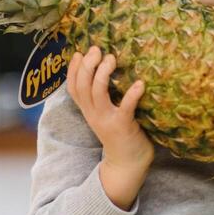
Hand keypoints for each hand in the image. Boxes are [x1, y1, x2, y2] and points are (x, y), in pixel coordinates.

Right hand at [67, 46, 150, 209]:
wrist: (127, 164)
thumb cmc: (122, 136)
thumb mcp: (106, 116)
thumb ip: (103, 100)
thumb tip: (107, 75)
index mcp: (88, 111)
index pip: (73, 88)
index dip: (73, 70)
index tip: (79, 52)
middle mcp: (94, 114)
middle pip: (82, 87)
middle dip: (87, 65)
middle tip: (97, 50)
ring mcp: (107, 120)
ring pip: (97, 93)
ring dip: (103, 74)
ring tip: (112, 59)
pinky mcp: (123, 126)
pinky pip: (125, 108)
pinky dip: (132, 94)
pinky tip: (140, 84)